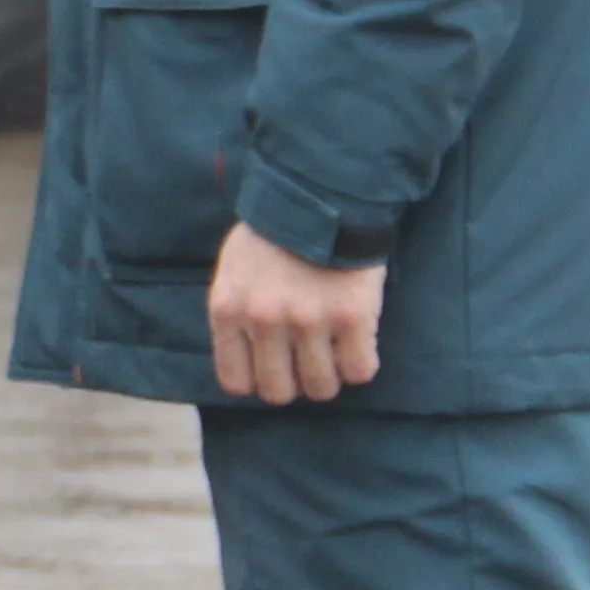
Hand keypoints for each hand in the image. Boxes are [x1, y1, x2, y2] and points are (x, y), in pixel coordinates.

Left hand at [207, 222, 387, 403]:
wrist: (321, 196)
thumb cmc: (273, 236)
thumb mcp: (233, 271)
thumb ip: (235, 314)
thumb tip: (244, 363)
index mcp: (228, 309)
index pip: (235, 381)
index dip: (258, 381)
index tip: (273, 369)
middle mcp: (265, 320)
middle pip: (279, 393)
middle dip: (295, 383)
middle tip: (307, 362)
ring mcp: (310, 320)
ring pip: (322, 387)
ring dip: (330, 375)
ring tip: (333, 350)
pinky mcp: (353, 316)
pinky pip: (360, 370)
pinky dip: (360, 362)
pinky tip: (357, 341)